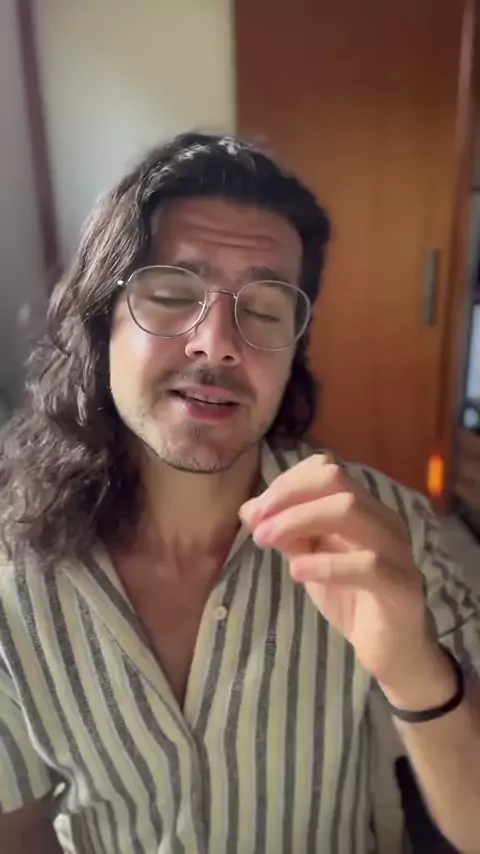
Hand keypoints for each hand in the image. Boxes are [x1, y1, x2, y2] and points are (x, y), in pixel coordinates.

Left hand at [240, 455, 449, 700]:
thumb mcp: (311, 562)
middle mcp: (383, 519)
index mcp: (364, 508)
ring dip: (298, 520)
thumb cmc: (352, 600)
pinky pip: (366, 564)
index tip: (257, 510)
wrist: (394, 652)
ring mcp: (396, 549)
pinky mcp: (401, 584)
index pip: (326, 470)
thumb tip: (249, 509)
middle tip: (257, 526)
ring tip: (267, 541)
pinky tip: (297, 572)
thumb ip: (286, 535)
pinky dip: (325, 564)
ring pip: (349, 510)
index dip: (288, 483)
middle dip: (288, 497)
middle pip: (336, 481)